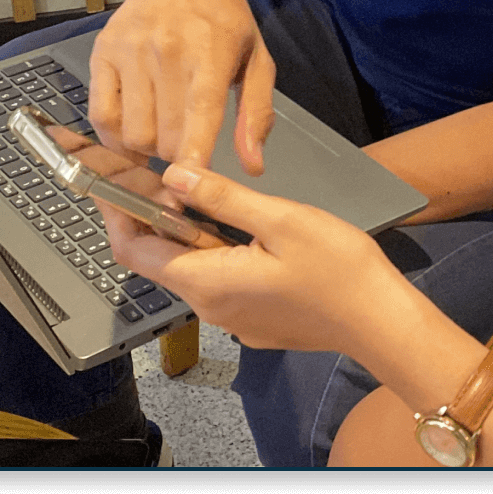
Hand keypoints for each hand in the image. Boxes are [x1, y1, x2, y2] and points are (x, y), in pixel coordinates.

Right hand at [88, 0, 275, 173]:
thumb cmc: (222, 17)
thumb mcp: (256, 57)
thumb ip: (256, 112)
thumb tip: (254, 165)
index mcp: (211, 53)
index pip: (200, 116)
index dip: (195, 159)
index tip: (194, 187)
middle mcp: (168, 52)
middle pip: (164, 137)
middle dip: (177, 157)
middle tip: (187, 152)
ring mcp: (131, 53)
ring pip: (132, 134)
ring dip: (148, 148)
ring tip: (164, 133)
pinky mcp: (103, 55)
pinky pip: (101, 117)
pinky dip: (116, 136)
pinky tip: (136, 129)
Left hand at [100, 163, 402, 353]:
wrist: (379, 318)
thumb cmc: (338, 269)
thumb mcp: (280, 219)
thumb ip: (222, 197)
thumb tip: (175, 177)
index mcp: (208, 281)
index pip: (135, 251)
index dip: (118, 213)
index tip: (113, 181)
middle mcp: (211, 307)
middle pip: (162, 259)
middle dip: (156, 216)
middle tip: (163, 173)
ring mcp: (233, 318)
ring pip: (193, 268)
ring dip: (189, 232)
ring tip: (202, 192)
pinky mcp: (254, 320)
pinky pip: (220, 282)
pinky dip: (214, 251)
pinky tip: (239, 227)